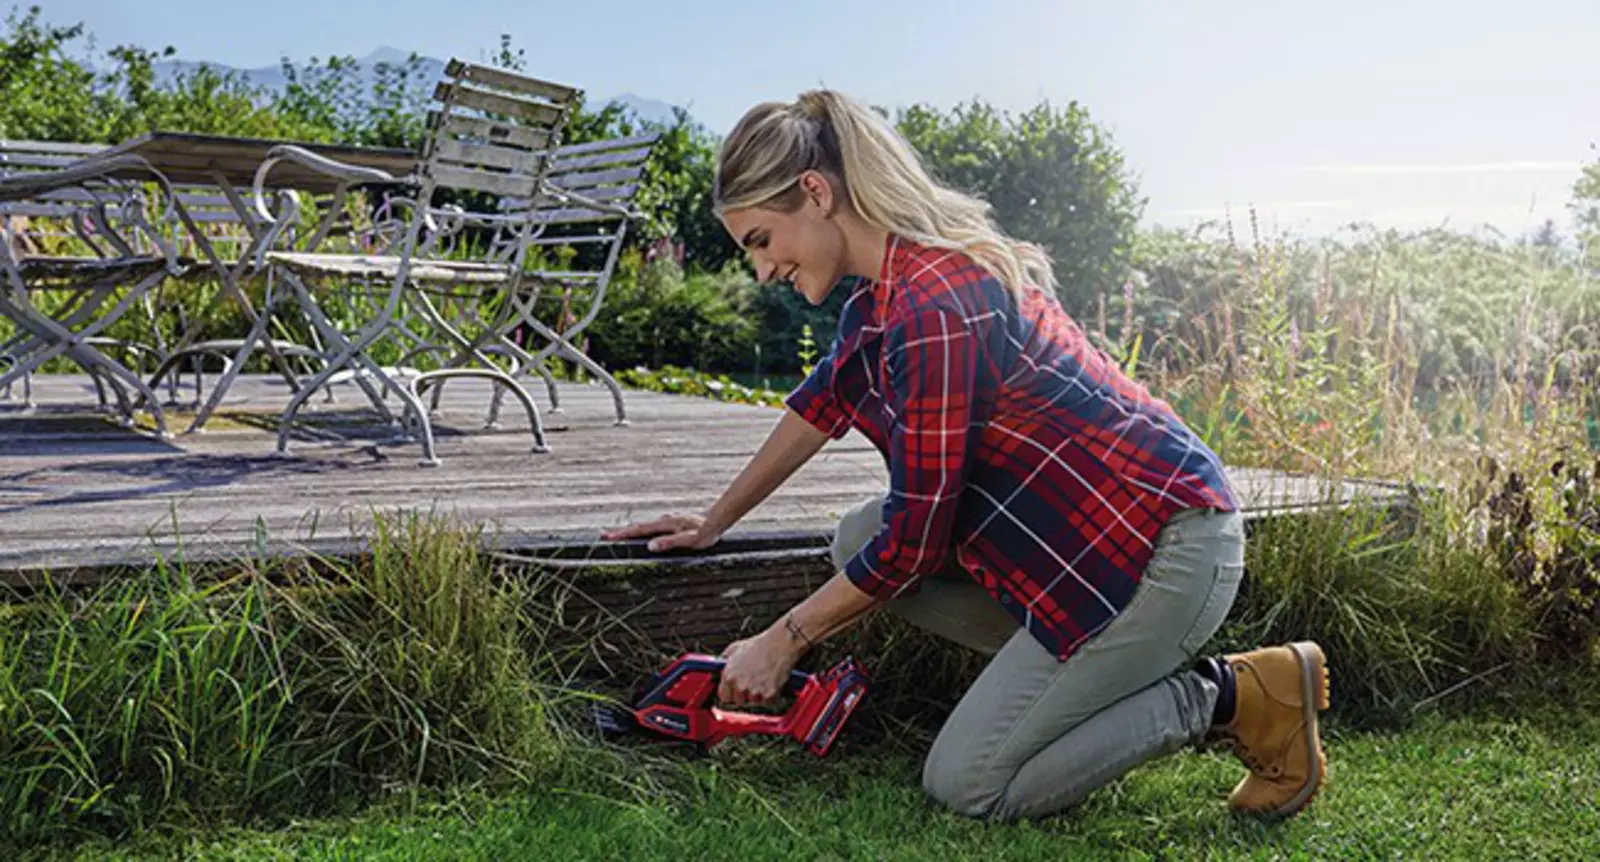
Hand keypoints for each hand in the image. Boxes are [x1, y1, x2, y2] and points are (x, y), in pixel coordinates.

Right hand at [601, 512, 719, 552]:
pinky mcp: (672, 524)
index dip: (622, 534)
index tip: (606, 537)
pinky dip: (643, 531)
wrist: (717, 521)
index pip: (639, 530)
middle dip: (621, 532)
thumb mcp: (688, 540)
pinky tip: (642, 534)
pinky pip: (653, 528)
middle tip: (603, 535)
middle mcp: (664, 521)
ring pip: (645, 527)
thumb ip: (669, 543)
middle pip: (638, 527)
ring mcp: (667, 521)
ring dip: (631, 531)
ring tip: (618, 535)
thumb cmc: (705, 532)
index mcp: (665, 524)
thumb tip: (650, 546)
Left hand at [716, 630, 800, 706]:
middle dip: (746, 695)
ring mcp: (754, 691)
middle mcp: (739, 685)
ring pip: (754, 703)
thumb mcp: (735, 648)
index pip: (723, 697)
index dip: (731, 694)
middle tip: (754, 681)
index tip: (736, 690)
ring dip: (759, 695)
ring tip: (764, 679)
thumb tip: (716, 665)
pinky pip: (768, 703)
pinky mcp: (769, 695)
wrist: (780, 643)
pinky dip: (772, 696)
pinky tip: (772, 682)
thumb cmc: (760, 645)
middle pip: (739, 702)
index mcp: (729, 675)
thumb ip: (724, 659)